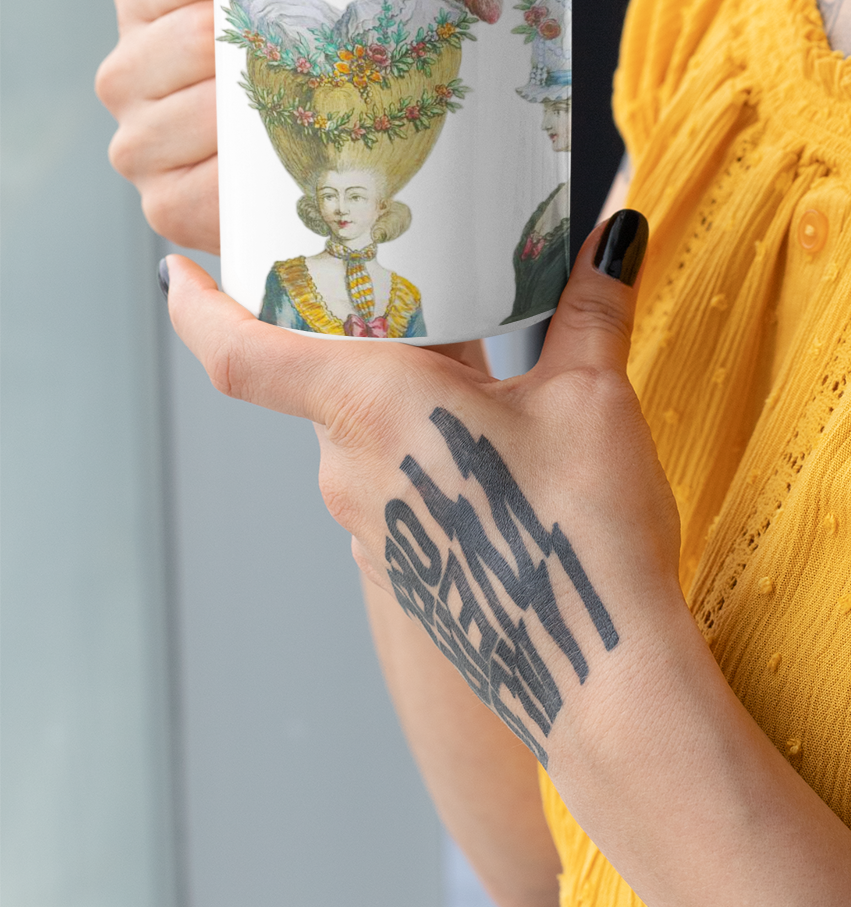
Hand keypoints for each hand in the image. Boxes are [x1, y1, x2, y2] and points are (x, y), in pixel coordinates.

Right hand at [96, 0, 347, 249]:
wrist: (283, 173)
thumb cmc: (287, 64)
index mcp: (143, 1)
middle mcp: (122, 71)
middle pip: (199, 36)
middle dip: (271, 47)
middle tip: (338, 55)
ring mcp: (134, 142)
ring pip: (209, 109)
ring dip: (272, 112)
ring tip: (327, 107)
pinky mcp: (161, 204)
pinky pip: (215, 183)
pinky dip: (259, 176)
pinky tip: (292, 166)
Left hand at [163, 212, 684, 769]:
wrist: (598, 676)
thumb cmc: (578, 532)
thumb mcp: (593, 395)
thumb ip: (593, 305)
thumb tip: (616, 231)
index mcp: (370, 404)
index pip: (241, 352)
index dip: (198, 308)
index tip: (178, 272)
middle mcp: (348, 466)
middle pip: (315, 376)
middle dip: (353, 327)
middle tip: (403, 277)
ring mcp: (370, 524)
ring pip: (359, 428)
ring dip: (398, 386)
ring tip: (472, 354)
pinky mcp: (404, 562)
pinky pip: (390, 477)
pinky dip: (419, 441)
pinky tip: (489, 437)